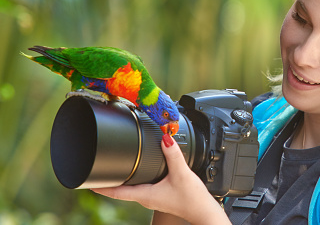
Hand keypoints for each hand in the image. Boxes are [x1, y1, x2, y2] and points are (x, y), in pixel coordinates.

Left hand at [91, 134, 230, 224]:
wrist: (203, 211)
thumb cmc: (192, 199)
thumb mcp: (182, 174)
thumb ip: (173, 155)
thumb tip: (164, 138)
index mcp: (145, 195)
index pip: (117, 192)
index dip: (101, 186)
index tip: (88, 180)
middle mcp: (146, 198)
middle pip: (120, 190)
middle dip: (108, 180)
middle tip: (97, 169)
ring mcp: (152, 197)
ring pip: (131, 188)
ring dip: (122, 179)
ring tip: (113, 168)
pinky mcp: (160, 194)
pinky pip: (142, 186)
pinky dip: (135, 178)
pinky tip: (139, 171)